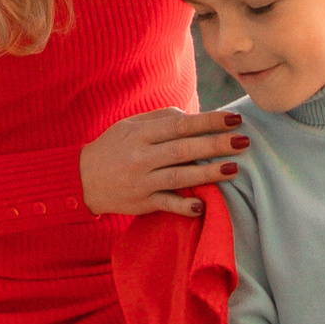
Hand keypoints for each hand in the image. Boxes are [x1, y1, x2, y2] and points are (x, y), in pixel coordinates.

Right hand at [79, 107, 246, 219]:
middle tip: (244, 142)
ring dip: (208, 173)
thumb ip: (159, 119)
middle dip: (216, 145)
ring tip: (234, 169)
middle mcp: (140, 156)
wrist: (80, 180)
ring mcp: (140, 181)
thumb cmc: (111, 148)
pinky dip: (183, 206)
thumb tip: (191, 117)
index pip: (180, 125)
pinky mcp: (140, 203)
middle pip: (183, 149)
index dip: (208, 122)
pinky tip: (202, 205)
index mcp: (140, 133)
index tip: (233, 119)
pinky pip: (165, 204)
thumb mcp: (129, 126)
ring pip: (178, 176)